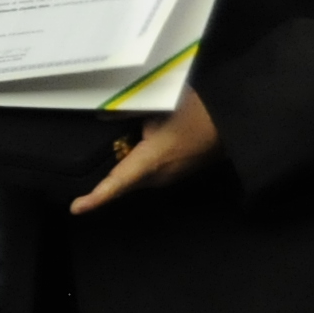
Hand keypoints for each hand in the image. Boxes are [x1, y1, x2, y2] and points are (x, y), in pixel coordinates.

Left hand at [66, 90, 220, 216]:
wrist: (236, 120)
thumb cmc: (200, 111)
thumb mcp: (161, 105)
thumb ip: (128, 111)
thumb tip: (104, 116)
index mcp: (152, 162)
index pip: (117, 183)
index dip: (96, 197)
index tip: (76, 208)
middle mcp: (159, 176)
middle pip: (122, 182)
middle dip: (103, 183)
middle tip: (81, 183)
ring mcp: (170, 176)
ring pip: (136, 176)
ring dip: (122, 167)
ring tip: (104, 157)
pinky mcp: (178, 171)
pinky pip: (149, 171)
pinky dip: (137, 161)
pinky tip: (135, 143)